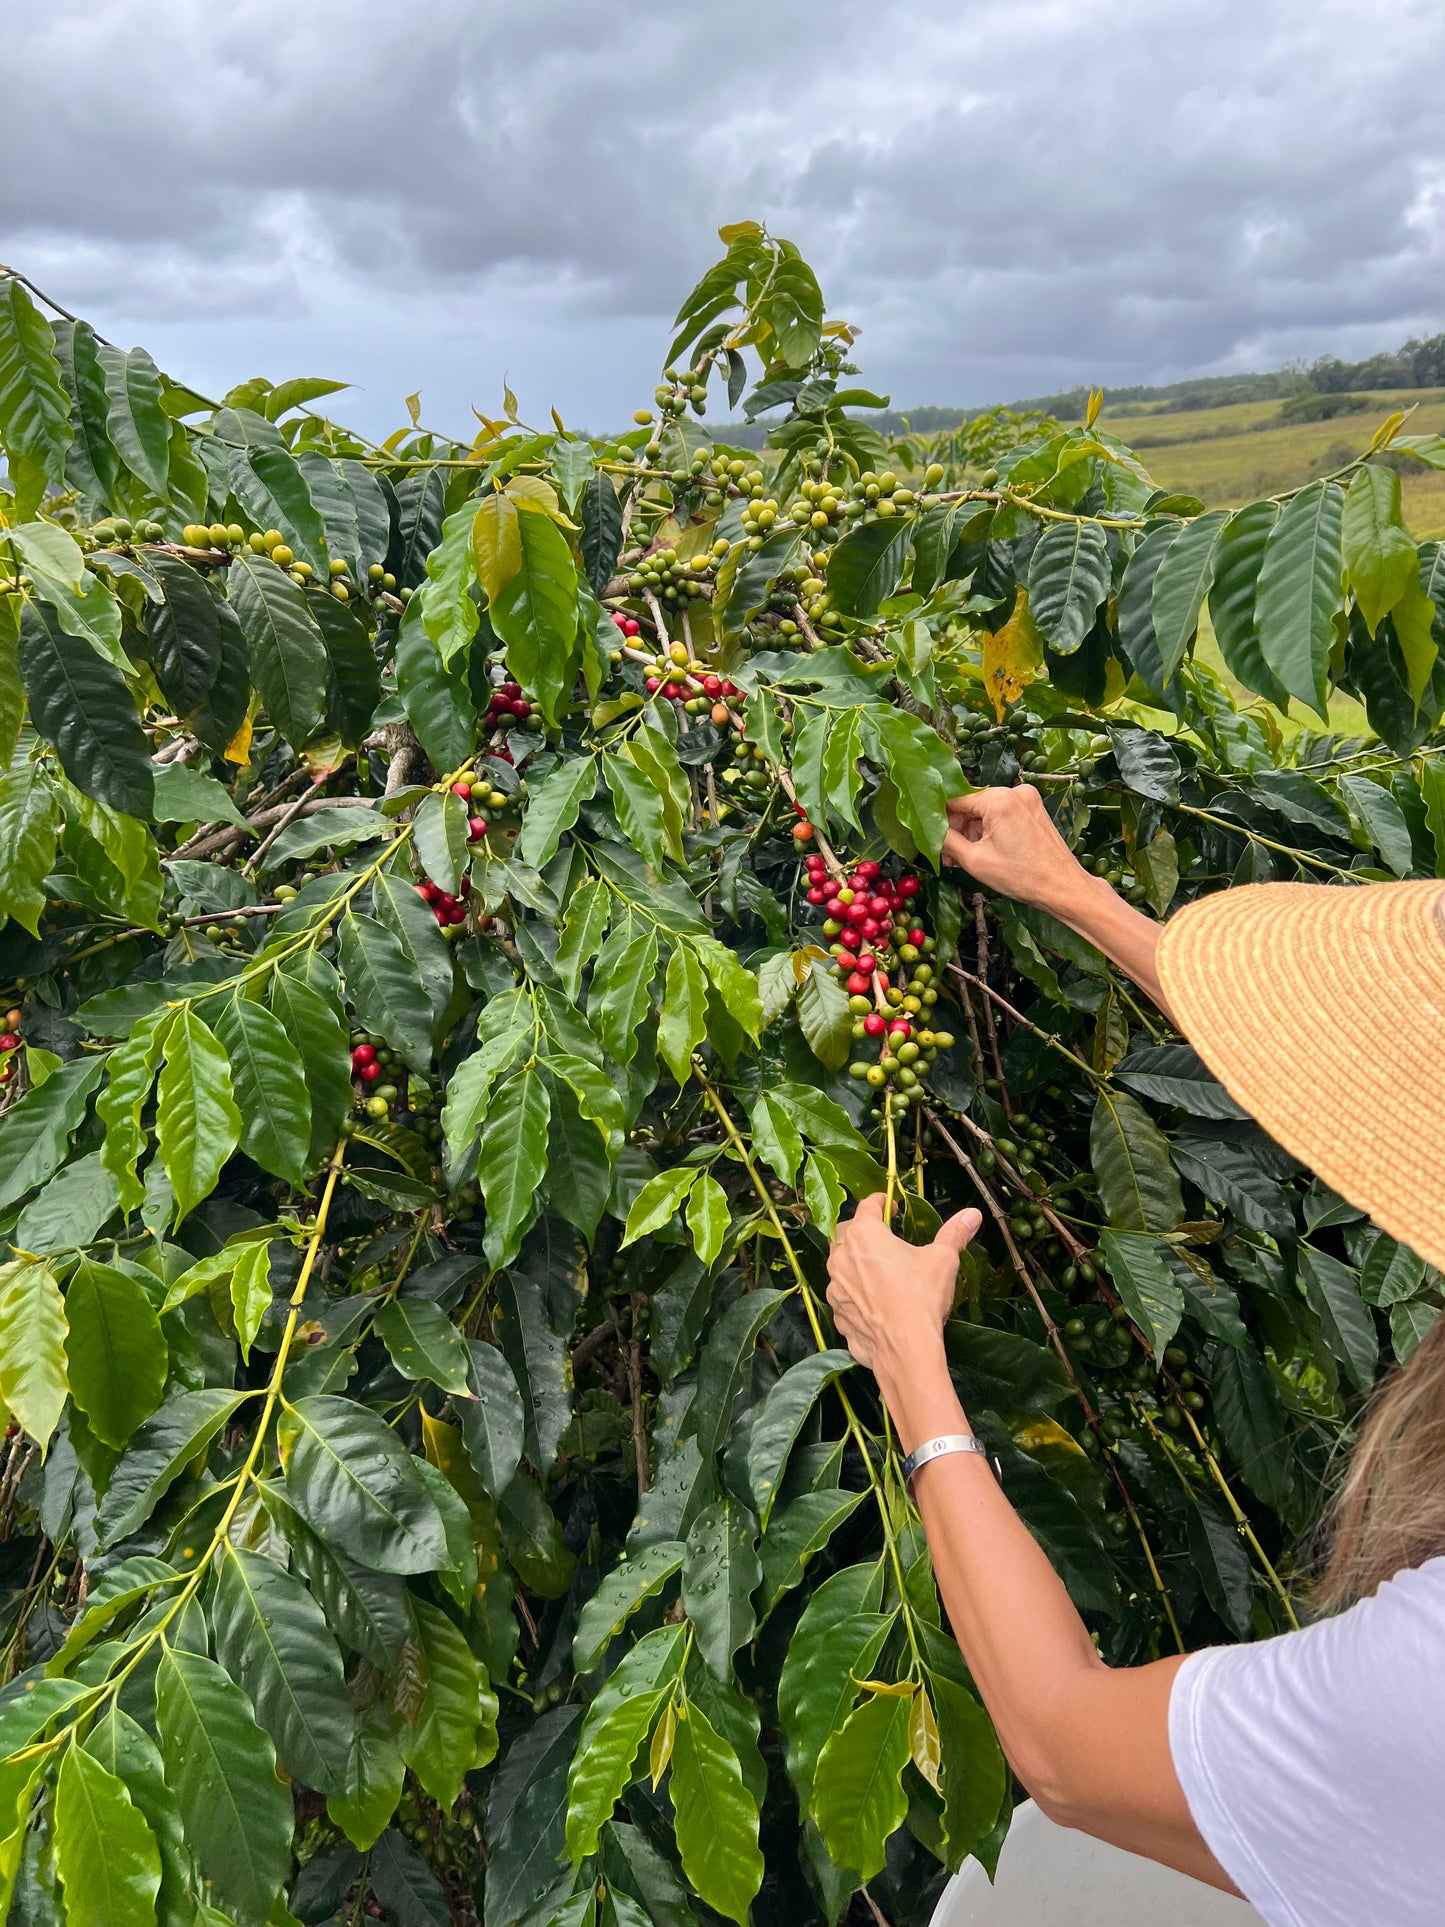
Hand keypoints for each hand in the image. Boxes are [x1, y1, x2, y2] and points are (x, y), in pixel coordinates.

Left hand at [826, 1194, 981, 1380]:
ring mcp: (835, 1287)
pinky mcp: (837, 1314)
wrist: (905, 1349)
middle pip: (847, 1233)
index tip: (892, 1205)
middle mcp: (841, 1257)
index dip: (881, 1201)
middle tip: (884, 1237)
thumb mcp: (943, 1260)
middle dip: (862, 1231)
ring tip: (880, 1272)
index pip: (868, 1206)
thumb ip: (954, 1233)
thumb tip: (973, 1215)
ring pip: (840, 1266)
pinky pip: (843, 1296)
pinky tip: (875, 1302)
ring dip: (855, 1264)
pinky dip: (855, 1294)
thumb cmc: (921, 1298)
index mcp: (864, 1235)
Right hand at [943, 786, 1094, 916]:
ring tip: (965, 859)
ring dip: (973, 833)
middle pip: (972, 805)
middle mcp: (1014, 791)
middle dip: (958, 830)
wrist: (1062, 887)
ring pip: (986, 812)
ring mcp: (1027, 799)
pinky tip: (984, 852)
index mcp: (998, 799)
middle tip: (949, 857)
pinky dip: (990, 831)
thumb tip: (930, 830)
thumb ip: (947, 840)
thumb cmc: (1023, 876)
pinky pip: (1002, 814)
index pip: (956, 800)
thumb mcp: (974, 860)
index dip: (940, 819)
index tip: (931, 837)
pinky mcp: (1033, 809)